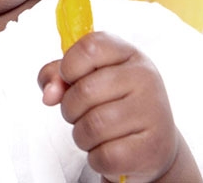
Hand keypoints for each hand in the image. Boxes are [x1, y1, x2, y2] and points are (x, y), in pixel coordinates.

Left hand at [37, 32, 195, 181]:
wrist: (153, 145)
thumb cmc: (113, 105)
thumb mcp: (86, 78)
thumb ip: (57, 75)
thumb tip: (49, 94)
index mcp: (128, 54)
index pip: (89, 46)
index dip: (68, 66)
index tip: (69, 79)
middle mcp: (145, 78)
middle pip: (84, 91)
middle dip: (70, 108)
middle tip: (81, 113)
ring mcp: (152, 112)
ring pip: (92, 126)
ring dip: (82, 135)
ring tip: (95, 133)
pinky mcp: (152, 148)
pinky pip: (104, 155)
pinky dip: (96, 157)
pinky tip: (110, 149)